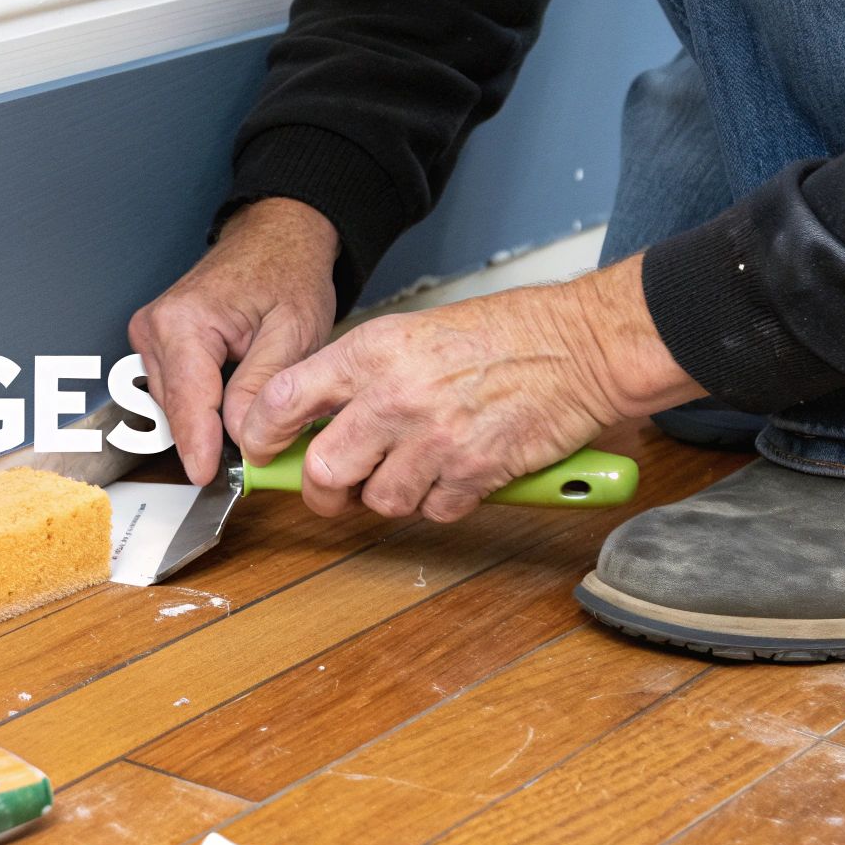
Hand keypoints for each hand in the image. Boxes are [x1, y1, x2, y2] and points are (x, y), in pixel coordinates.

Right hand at [129, 198, 340, 484]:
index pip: (188, 401)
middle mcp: (155, 328)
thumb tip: (242, 434)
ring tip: (250, 427)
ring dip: (207, 421)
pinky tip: (230, 407)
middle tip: (253, 459)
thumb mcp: (293, 331)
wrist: (276, 238)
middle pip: (179, 406)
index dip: (198, 445)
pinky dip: (202, 404)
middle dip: (211, 436)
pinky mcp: (156, 342)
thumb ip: (263, 385)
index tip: (206, 477)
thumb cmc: (286, 272)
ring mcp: (150, 335)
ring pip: (175, 402)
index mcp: (184, 322)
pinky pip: (176, 389)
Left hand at [237, 253, 704, 521]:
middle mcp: (393, 396)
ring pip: (379, 501)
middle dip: (323, 493)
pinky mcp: (474, 471)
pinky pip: (433, 511)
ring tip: (415, 470)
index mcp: (370, 353)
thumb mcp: (412, 333)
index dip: (263, 435)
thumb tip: (315, 419)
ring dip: (391, 497)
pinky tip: (457, 473)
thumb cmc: (502, 334)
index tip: (265, 450)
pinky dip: (441, 503)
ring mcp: (434, 438)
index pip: (283, 401)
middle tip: (334, 491)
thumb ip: (361, 374)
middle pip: (323, 472)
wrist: (581, 345)